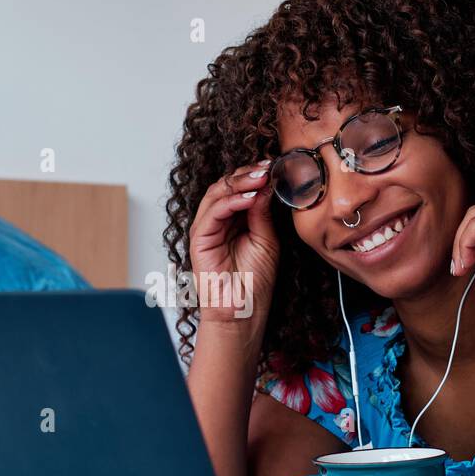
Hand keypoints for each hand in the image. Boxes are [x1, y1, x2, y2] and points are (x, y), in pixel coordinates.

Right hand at [187, 160, 278, 324]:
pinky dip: (231, 201)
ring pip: (217, 193)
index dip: (255, 175)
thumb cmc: (254, 281)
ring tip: (261, 177)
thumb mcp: (266, 239)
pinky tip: (250, 197)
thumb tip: (266, 184)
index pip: (240, 188)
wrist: (243, 310)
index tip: (275, 166)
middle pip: (226, 185)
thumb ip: (262, 213)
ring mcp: (206, 228)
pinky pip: (213, 212)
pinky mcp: (199, 239)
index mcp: (234, 220)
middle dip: (247, 174)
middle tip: (268, 167)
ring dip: (240, 182)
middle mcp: (217, 221)